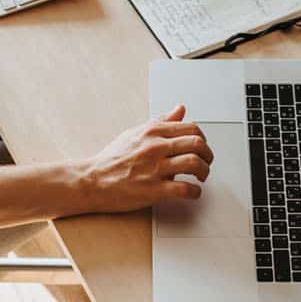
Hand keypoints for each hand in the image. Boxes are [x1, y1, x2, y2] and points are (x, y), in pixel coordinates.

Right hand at [76, 105, 213, 212]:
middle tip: (206, 162)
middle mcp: (155, 147)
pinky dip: (195, 192)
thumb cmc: (112, 158)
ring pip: (194, 163)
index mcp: (152, 132)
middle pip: (197, 144)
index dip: (202, 138)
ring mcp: (155, 168)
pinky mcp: (153, 190)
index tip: (201, 147)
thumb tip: (180, 109)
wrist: (92, 180)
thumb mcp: (135, 132)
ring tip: (201, 177)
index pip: (191, 128)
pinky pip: (184, 189)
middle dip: (208, 154)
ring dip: (204, 171)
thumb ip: (161, 121)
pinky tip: (193, 192)